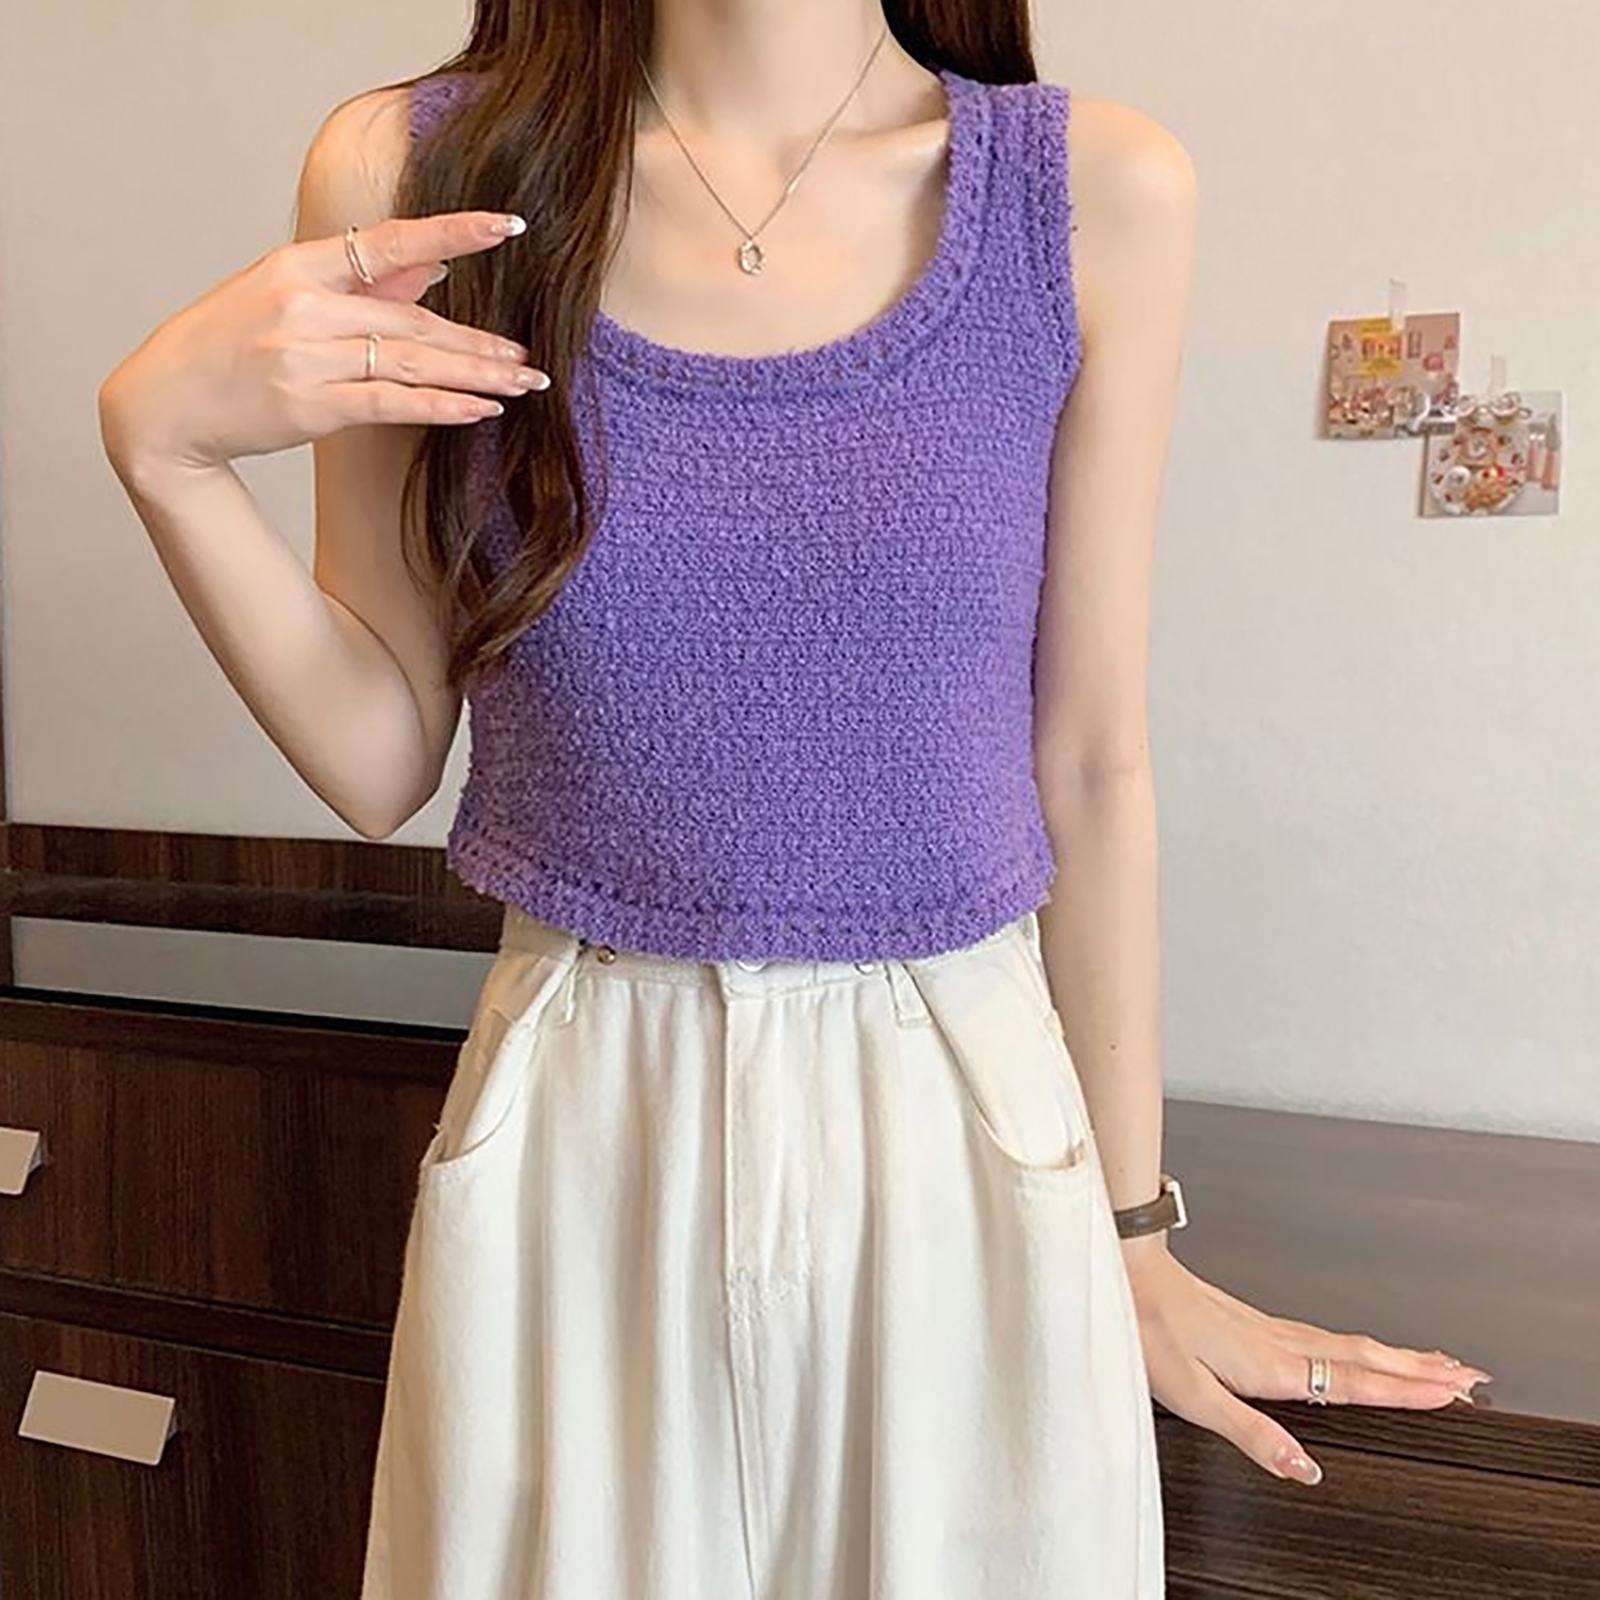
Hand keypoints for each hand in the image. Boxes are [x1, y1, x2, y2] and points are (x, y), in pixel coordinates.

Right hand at [97, 210, 549, 476]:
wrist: (167, 404)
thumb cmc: (229, 344)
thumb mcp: (284, 293)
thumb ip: (364, 282)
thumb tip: (436, 267)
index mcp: (299, 265)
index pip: (390, 239)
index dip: (453, 231)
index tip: (508, 226)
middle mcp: (305, 306)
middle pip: (414, 320)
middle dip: (478, 342)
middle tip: (529, 358)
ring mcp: (306, 357)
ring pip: (410, 363)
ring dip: (473, 376)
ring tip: (520, 384)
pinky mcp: (310, 406)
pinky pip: (391, 404)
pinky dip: (440, 407)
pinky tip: (480, 410)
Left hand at [1122, 1244, 1492, 1484]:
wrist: (1126, 1270)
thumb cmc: (1151, 1328)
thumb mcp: (1194, 1397)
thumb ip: (1252, 1435)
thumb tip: (1303, 1469)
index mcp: (1272, 1365)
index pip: (1354, 1382)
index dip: (1406, 1390)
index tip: (1453, 1393)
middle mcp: (1279, 1341)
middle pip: (1365, 1358)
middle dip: (1420, 1369)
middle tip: (1469, 1377)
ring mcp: (1269, 1327)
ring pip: (1349, 1342)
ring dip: (1397, 1355)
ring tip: (1434, 1362)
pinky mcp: (1255, 1320)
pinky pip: (1326, 1334)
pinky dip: (1360, 1345)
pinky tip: (1359, 1349)